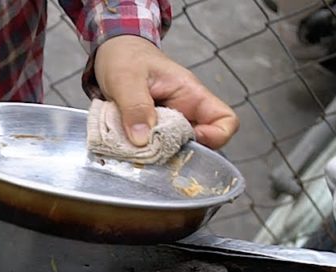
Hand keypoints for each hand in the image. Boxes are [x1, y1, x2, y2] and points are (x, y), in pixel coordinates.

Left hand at [94, 35, 238, 149]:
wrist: (110, 53)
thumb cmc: (125, 57)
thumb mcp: (126, 79)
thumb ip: (135, 107)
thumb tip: (143, 139)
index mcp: (191, 95)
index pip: (225, 120)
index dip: (216, 136)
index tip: (190, 140)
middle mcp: (184, 112)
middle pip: (198, 143)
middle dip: (176, 153)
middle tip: (148, 151)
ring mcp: (166, 123)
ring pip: (171, 149)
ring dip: (153, 154)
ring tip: (131, 149)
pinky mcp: (148, 131)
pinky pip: (151, 148)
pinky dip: (138, 152)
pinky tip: (123, 146)